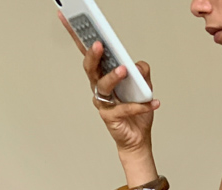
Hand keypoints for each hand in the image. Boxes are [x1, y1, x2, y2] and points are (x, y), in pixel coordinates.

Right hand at [58, 11, 158, 152]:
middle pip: (90, 67)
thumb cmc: (136, 113)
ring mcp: (103, 102)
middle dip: (93, 55)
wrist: (138, 138)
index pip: (90, 53)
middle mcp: (100, 87)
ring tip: (124, 70)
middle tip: (99, 45)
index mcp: (104, 75)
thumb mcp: (144, 88)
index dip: (78, 36)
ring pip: (103, 86)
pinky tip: (151, 102)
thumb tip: (138, 65)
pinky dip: (139, 106)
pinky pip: (123, 108)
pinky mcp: (110, 117)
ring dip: (113, 77)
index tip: (70, 19)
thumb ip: (142, 73)